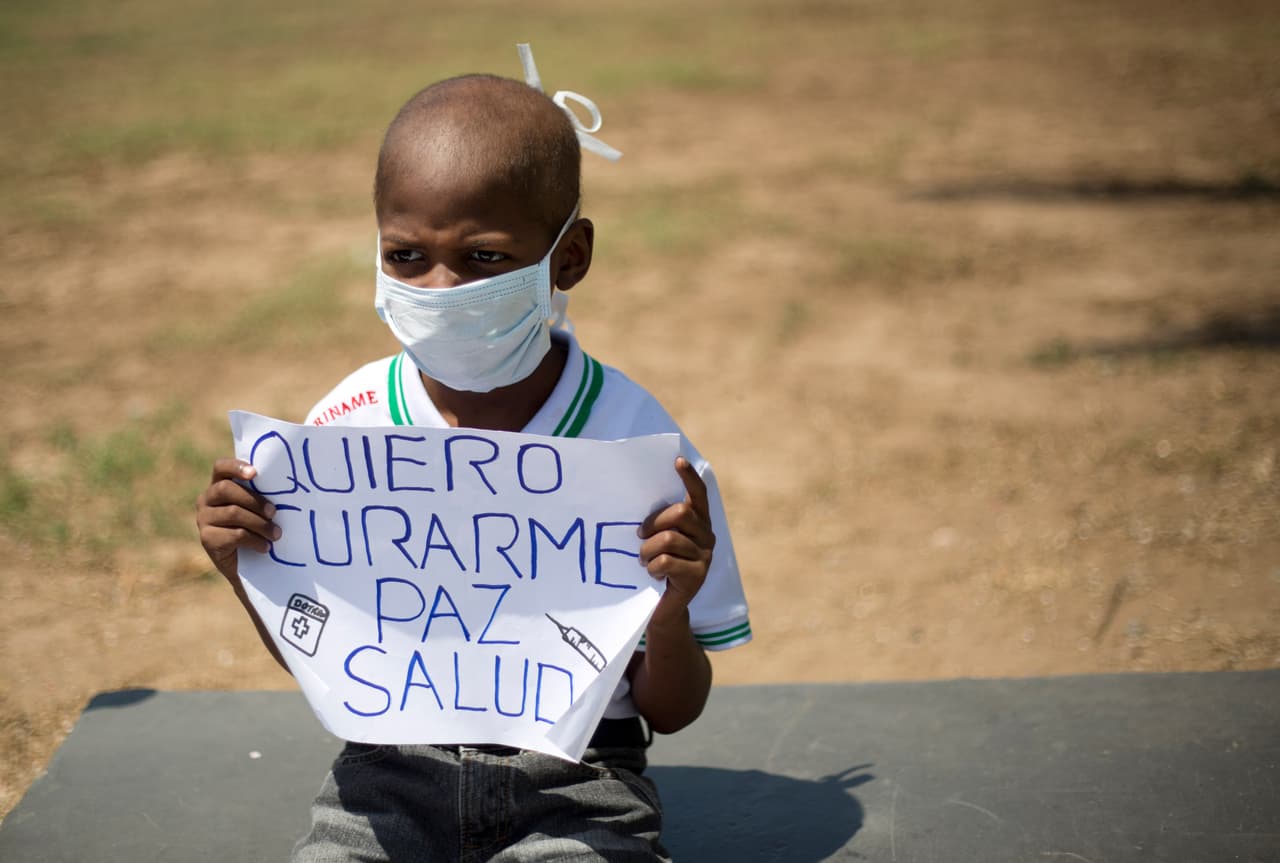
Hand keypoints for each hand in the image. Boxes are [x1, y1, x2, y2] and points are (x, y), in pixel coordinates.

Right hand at [195, 458, 279, 583]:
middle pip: (226, 489)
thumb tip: (289, 483)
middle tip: (274, 513)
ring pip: (233, 513)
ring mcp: (203, 519)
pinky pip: (234, 534)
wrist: (250, 566)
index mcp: (219, 485)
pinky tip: (265, 547)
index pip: (221, 467)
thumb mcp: (261, 509)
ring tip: (276, 534)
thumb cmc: (260, 529)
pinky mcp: (207, 539)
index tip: (254, 473)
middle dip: (254, 500)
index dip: (235, 467)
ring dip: (260, 524)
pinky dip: (255, 540)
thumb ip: (263, 494)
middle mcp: (206, 500)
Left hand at [637, 457, 714, 622]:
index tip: (677, 460)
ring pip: (668, 539)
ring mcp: (705, 556)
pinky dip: (652, 568)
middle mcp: (707, 535)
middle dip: (653, 522)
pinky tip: (652, 575)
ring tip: (643, 559)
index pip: (699, 493)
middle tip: (639, 535)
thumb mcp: (657, 539)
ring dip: (647, 550)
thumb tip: (637, 497)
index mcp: (699, 521)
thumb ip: (659, 521)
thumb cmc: (655, 565)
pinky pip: (666, 562)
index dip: (689, 476)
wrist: (662, 608)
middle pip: (680, 513)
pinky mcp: (698, 576)